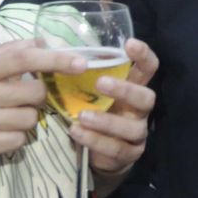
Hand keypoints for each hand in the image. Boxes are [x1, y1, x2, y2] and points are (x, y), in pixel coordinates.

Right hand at [0, 41, 72, 167]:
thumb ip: (4, 55)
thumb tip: (41, 42)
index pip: (23, 59)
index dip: (56, 59)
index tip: (80, 62)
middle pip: (34, 93)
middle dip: (37, 96)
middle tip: (22, 98)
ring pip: (30, 120)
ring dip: (26, 119)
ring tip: (5, 117)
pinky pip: (18, 142)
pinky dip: (15, 138)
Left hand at [73, 38, 157, 197]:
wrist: (97, 154)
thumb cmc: (93, 112)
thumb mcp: (89, 92)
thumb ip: (81, 74)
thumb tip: (50, 46)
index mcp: (133, 88)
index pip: (148, 68)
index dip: (143, 56)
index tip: (129, 44)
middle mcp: (140, 110)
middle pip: (146, 97)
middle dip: (125, 90)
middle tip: (101, 82)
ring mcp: (137, 133)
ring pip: (131, 127)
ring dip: (106, 121)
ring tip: (82, 116)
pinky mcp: (129, 154)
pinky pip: (116, 148)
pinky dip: (95, 140)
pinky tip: (76, 132)